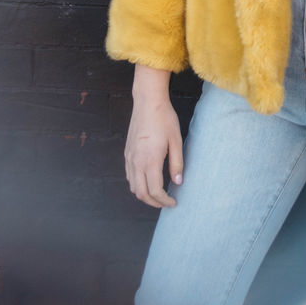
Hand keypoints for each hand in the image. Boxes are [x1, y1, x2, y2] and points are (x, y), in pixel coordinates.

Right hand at [124, 92, 183, 208]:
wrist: (147, 102)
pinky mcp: (127, 152)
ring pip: (132, 186)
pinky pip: (129, 175)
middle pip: (141, 193)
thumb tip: (178, 182)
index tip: (173, 202)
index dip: (164, 201)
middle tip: (166, 203)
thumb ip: (177, 163)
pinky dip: (137, 184)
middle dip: (153, 202)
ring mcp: (130, 157)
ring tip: (158, 194)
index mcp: (150, 160)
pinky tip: (147, 180)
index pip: (155, 190)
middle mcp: (136, 161)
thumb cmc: (164, 119)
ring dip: (144, 194)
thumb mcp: (176, 140)